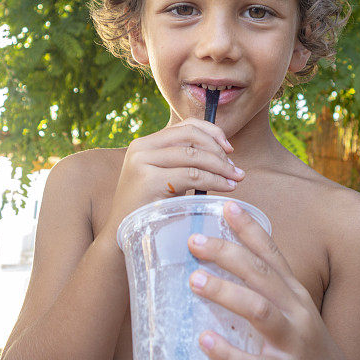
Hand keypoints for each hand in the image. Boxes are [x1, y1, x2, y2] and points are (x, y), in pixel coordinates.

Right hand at [105, 118, 244, 234]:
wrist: (123, 234)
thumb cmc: (150, 207)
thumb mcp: (164, 177)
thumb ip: (183, 161)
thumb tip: (223, 151)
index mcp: (145, 143)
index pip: (185, 125)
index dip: (212, 132)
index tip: (230, 149)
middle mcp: (141, 147)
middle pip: (191, 136)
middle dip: (218, 150)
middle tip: (235, 169)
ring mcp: (142, 162)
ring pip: (193, 155)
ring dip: (220, 167)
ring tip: (235, 179)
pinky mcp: (149, 181)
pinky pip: (191, 175)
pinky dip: (214, 180)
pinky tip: (225, 187)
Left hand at [187, 201, 346, 359]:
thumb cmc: (305, 346)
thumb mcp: (295, 312)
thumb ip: (267, 290)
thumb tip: (227, 264)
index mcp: (295, 295)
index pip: (272, 255)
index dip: (250, 229)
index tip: (228, 206)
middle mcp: (295, 313)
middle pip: (261, 275)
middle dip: (227, 253)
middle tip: (194, 241)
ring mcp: (290, 343)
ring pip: (259, 310)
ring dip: (225, 292)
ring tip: (195, 280)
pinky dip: (226, 351)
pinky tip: (205, 339)